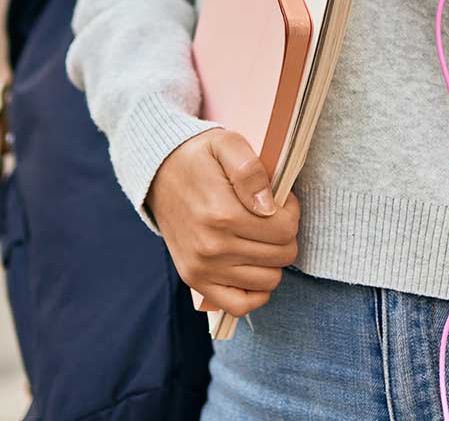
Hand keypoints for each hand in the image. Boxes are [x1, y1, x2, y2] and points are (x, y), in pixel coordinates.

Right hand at [145, 127, 300, 316]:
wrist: (158, 174)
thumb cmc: (198, 158)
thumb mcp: (226, 144)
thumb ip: (251, 170)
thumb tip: (269, 206)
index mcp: (222, 213)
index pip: (286, 229)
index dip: (291, 212)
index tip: (280, 201)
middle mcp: (211, 247)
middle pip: (282, 255)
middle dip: (285, 234)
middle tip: (270, 217)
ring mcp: (202, 268)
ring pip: (268, 280)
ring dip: (273, 259)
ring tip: (259, 236)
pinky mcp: (195, 280)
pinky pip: (240, 305)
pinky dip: (255, 292)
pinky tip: (255, 267)